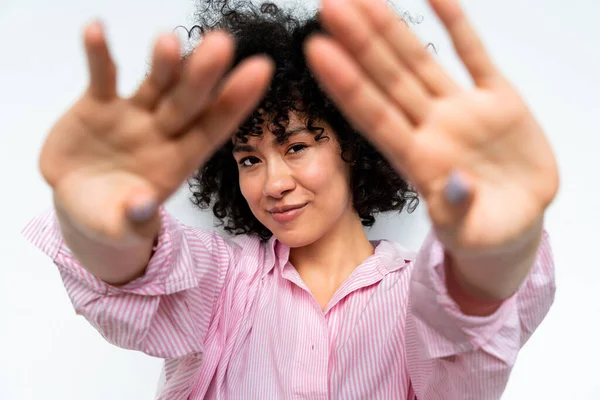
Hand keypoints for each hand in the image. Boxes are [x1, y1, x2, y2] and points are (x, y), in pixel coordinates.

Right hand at [40, 21, 273, 241]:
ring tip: (168, 42)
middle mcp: (163, 132)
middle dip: (204, 75)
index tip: (260, 71)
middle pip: (188, 101)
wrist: (78, 199)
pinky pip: (100, 76)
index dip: (236, 103)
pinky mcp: (98, 104)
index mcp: (179, 161)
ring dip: (162, 63)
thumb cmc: (110, 214)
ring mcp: (133, 115)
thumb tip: (142, 205)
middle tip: (222, 43)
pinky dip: (97, 55)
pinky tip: (96, 30)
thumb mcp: (119, 225)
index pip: (213, 129)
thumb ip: (132, 218)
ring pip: (153, 84)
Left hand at [304, 0, 558, 253]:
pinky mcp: (499, 101)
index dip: (346, 85)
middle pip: (387, 80)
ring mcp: (463, 112)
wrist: (517, 221)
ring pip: (420, 62)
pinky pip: (475, 56)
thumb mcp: (469, 232)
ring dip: (393, 29)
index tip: (316, 53)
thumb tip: (457, 183)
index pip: (373, 116)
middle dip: (359, 43)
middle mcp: (432, 129)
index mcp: (417, 161)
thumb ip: (458, 208)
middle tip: (329, 6)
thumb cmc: (484, 232)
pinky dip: (457, 25)